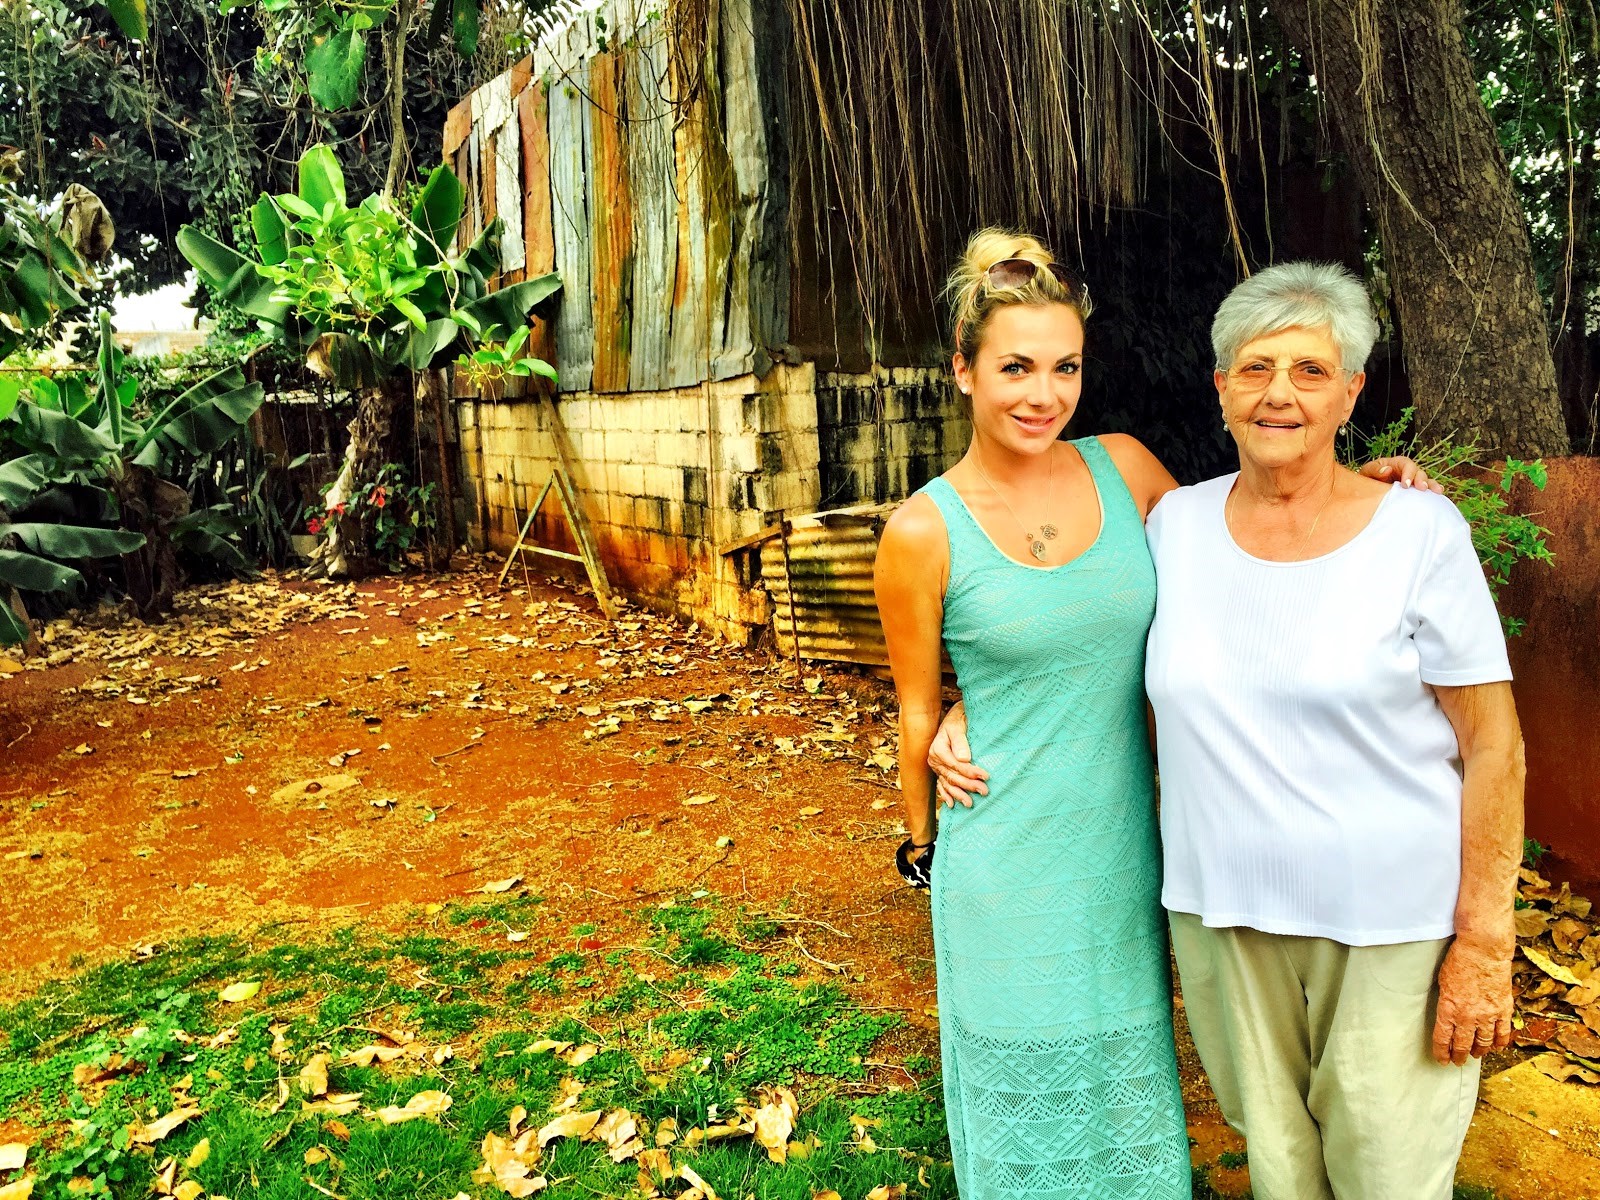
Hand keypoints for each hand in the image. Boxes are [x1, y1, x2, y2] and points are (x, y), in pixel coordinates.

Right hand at [927, 702, 987, 807]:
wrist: (953, 716)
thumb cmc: (958, 719)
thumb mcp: (958, 725)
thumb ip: (960, 741)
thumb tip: (964, 759)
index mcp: (938, 749)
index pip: (956, 765)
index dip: (970, 772)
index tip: (986, 775)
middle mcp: (934, 759)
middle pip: (952, 776)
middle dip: (968, 785)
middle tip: (984, 791)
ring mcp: (936, 766)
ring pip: (947, 783)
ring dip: (958, 794)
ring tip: (970, 803)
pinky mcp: (939, 770)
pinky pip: (941, 785)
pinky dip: (946, 795)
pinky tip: (951, 804)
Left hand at [1360, 454, 1445, 493]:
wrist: (1367, 490)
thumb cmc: (1368, 477)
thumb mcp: (1367, 471)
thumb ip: (1375, 470)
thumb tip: (1387, 470)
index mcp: (1397, 463)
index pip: (1407, 465)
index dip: (1408, 473)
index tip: (1405, 485)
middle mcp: (1408, 471)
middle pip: (1419, 472)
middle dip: (1421, 480)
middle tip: (1421, 489)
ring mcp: (1413, 482)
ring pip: (1426, 481)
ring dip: (1432, 486)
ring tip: (1437, 492)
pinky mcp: (1414, 492)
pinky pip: (1426, 492)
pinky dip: (1433, 494)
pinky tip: (1438, 498)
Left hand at [1432, 938, 1513, 1064]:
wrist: (1484, 950)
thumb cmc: (1459, 961)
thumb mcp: (1442, 982)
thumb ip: (1445, 1002)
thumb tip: (1447, 1015)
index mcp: (1449, 1008)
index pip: (1443, 1038)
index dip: (1442, 1052)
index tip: (1442, 1060)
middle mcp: (1468, 1016)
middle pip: (1463, 1044)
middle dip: (1459, 1055)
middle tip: (1458, 1062)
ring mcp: (1488, 1014)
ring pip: (1484, 1042)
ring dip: (1479, 1051)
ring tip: (1475, 1055)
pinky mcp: (1503, 1009)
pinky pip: (1503, 1033)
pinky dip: (1499, 1043)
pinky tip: (1496, 1047)